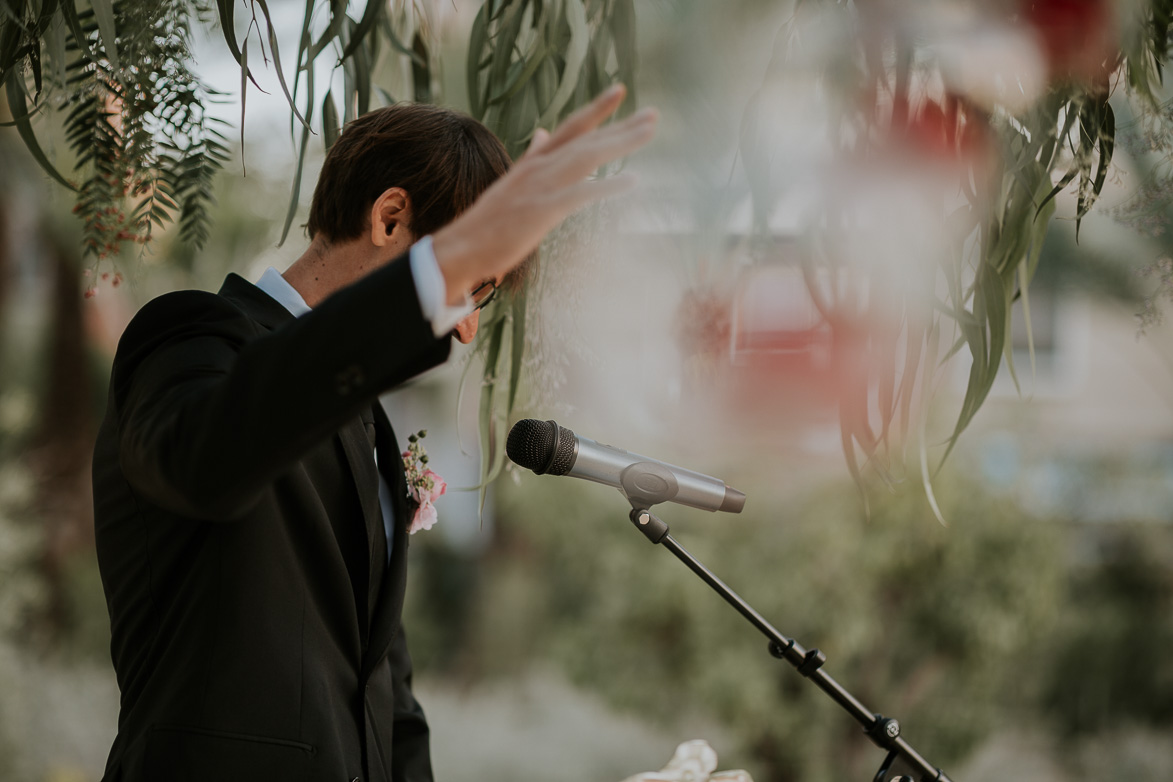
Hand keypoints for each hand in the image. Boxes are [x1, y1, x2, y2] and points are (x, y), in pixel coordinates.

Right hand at [431, 84, 657, 303]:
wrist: (462, 246)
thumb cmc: (489, 221)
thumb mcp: (513, 181)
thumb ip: (533, 156)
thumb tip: (543, 133)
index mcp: (534, 162)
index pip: (570, 128)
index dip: (596, 109)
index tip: (620, 91)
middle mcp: (539, 168)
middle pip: (587, 140)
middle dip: (621, 127)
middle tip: (654, 115)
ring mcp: (541, 188)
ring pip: (587, 158)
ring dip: (620, 144)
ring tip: (648, 132)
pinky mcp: (542, 211)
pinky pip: (580, 195)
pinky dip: (606, 187)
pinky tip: (632, 180)